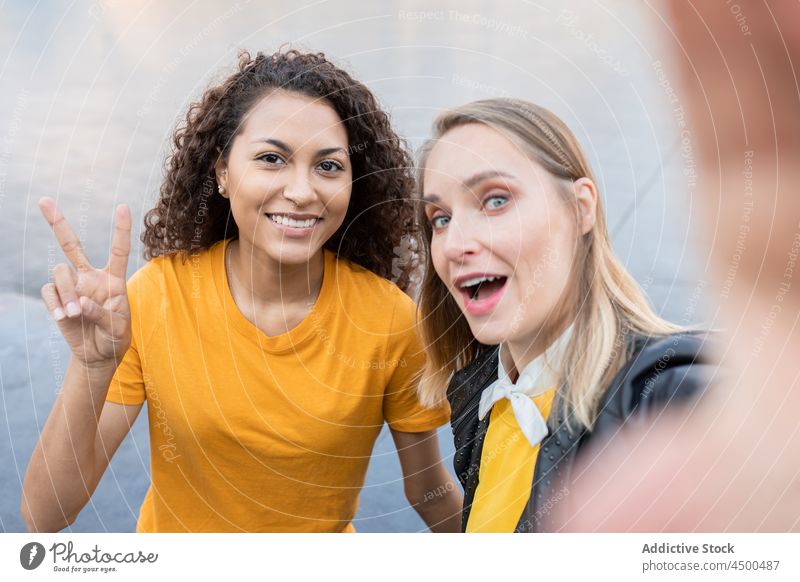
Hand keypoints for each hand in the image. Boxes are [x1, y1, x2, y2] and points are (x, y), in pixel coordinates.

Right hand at [38, 197, 131, 367]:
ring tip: (74, 314)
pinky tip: (64, 317)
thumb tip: (81, 304)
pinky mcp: (57, 299)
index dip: (121, 229)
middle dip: (57, 222)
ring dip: (65, 291)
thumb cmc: (115, 338)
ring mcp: (72, 287)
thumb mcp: (118, 329)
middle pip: (71, 245)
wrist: (98, 354)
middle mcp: (91, 277)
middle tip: (43, 201)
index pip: (118, 250)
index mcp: (113, 280)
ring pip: (59, 271)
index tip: (123, 206)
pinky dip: (54, 304)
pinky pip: (48, 291)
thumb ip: (103, 315)